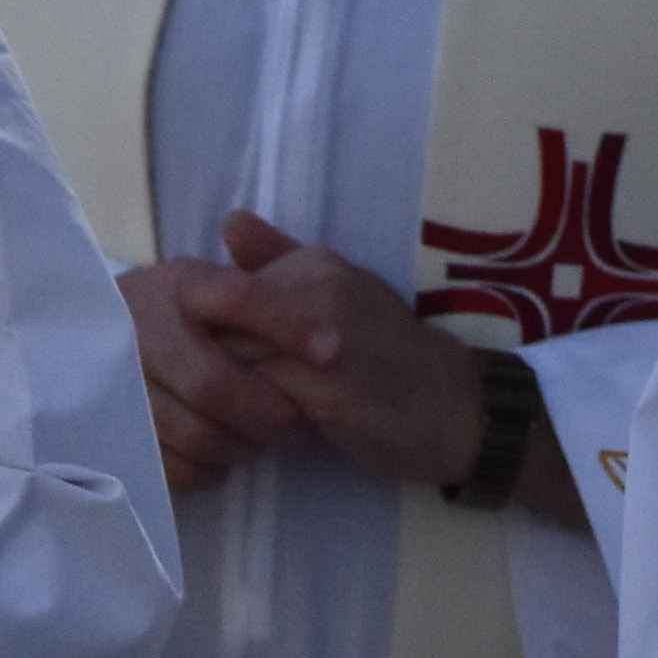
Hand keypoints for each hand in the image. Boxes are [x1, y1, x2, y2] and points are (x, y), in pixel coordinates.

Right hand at [122, 261, 315, 487]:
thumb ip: (258, 258)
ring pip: (194, 433)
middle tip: (293, 419)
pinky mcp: (115, 434)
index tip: (332, 351)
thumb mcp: (228, 279)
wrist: (109, 350)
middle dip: (265, 411)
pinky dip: (208, 470)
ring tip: (259, 437)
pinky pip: (171, 467)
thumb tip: (239, 223)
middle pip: (212, 384)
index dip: (287, 324)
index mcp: (178, 284)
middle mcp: (142, 328)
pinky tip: (223, 457)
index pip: (236, 297)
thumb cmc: (195, 315)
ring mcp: (121, 384)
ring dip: (241, 444)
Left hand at [198, 210, 505, 494]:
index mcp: (313, 266)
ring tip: (224, 418)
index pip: (217, 290)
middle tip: (201, 398)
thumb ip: (282, 262)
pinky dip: (245, 420)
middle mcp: (316, 291)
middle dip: (200, 364)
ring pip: (231, 363)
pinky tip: (251, 435)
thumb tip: (230, 222)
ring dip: (219, 396)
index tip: (200, 362)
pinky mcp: (328, 389)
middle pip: (216, 325)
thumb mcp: (339, 295)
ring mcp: (322, 339)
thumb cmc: (391, 357)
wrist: (459, 408)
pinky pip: (258, 402)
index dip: (199, 333)